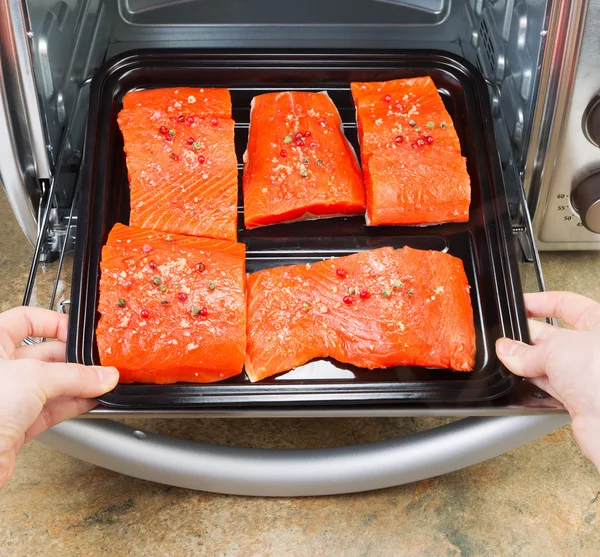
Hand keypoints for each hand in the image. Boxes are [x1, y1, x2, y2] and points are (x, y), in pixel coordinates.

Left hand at [0, 306, 118, 488]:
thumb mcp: (33, 378)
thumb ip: (75, 375)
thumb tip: (103, 375)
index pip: (25, 320)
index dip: (54, 322)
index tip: (78, 332)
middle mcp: (0, 370)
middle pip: (46, 354)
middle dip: (76, 359)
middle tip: (100, 364)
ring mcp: (8, 398)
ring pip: (52, 384)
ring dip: (80, 385)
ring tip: (103, 384)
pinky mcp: (17, 425)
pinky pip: (52, 409)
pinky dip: (75, 404)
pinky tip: (93, 401)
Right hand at [496, 291, 599, 469]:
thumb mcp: (556, 350)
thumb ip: (526, 350)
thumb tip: (507, 349)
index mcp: (599, 323)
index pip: (567, 304)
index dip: (540, 302)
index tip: (519, 305)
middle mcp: (595, 348)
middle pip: (554, 334)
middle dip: (528, 337)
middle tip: (506, 340)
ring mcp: (588, 374)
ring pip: (550, 362)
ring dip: (528, 362)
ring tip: (508, 360)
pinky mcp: (581, 398)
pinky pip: (551, 385)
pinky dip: (535, 383)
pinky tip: (520, 379)